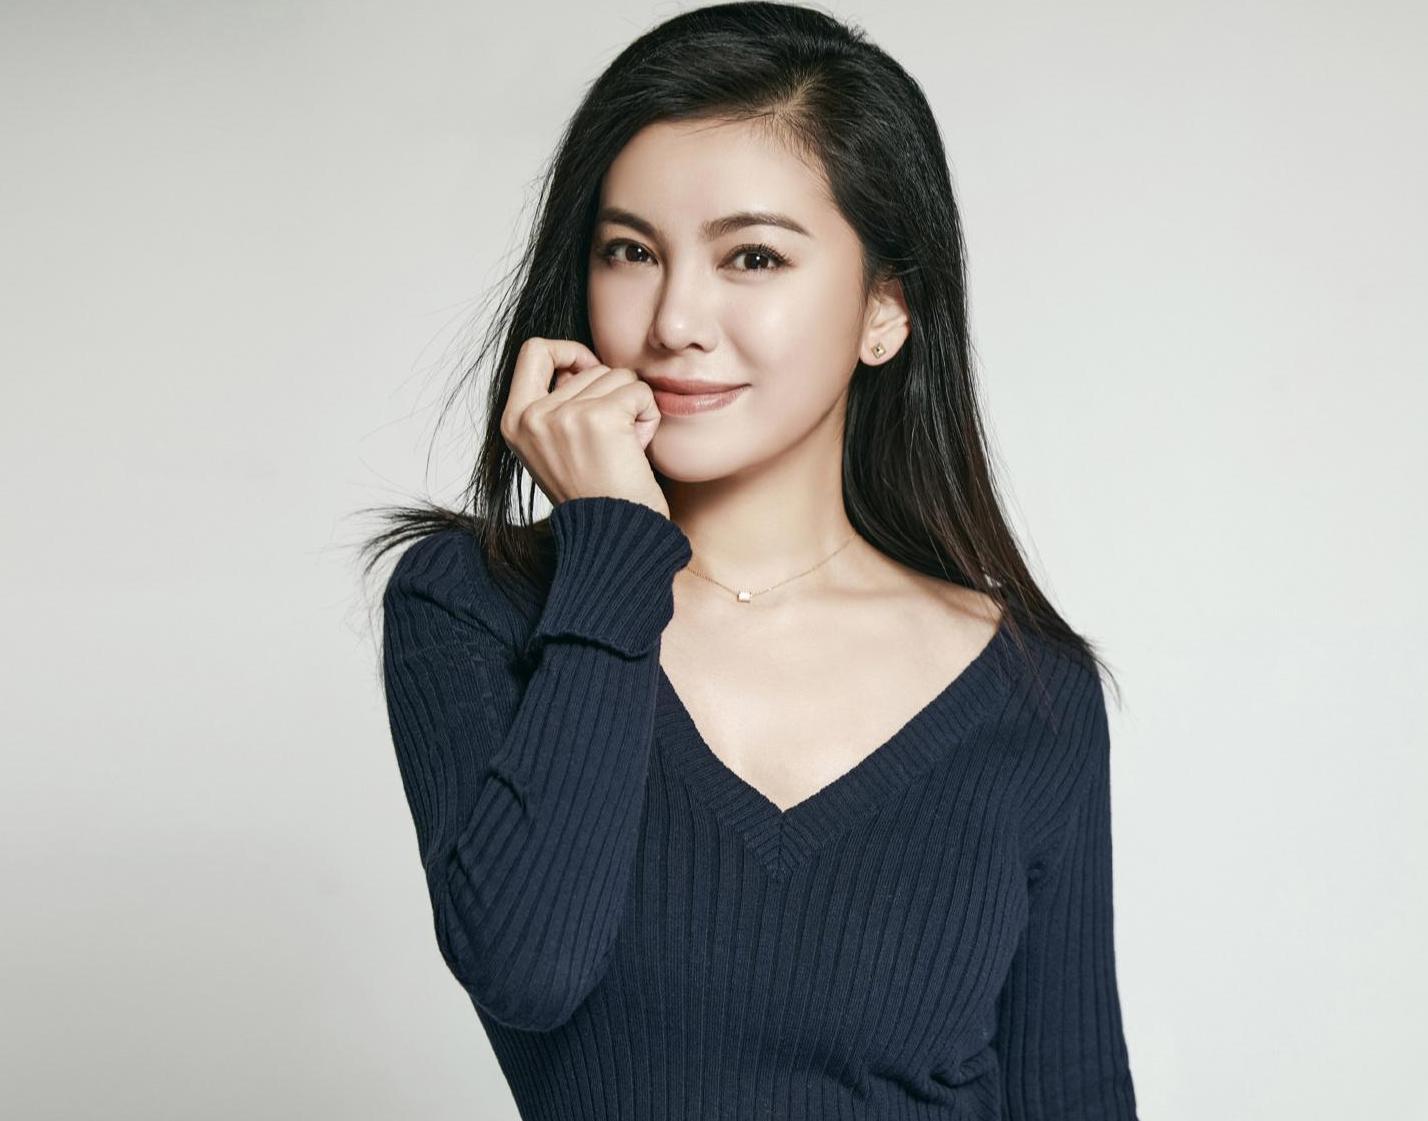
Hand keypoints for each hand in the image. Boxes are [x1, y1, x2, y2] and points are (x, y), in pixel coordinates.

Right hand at [499, 337, 669, 516]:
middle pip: (590, 367)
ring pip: (619, 376)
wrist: (612, 537)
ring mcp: (563, 416)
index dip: (569, 352)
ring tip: (623, 449)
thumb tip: (581, 362)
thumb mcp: (554, 447)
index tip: (589, 372)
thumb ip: (557, 404)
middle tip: (611, 443)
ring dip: (633, 409)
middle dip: (612, 397)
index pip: (534, 351)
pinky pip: (640, 391)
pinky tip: (638, 449)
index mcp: (514, 421)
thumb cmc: (594, 495)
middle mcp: (532, 416)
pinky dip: (649, 417)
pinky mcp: (599, 418)